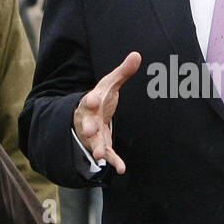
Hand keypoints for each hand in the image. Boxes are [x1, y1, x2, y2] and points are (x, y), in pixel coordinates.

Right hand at [73, 51, 140, 173]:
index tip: (92, 99)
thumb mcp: (110, 84)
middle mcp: (89, 119)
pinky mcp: (101, 145)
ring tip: (99, 155)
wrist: (86, 117)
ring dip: (96, 148)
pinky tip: (121, 169)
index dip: (91, 100)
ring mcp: (93, 134)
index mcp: (91, 102)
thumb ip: (123, 72)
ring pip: (93, 142)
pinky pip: (107, 154)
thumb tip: (137, 54)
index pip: (89, 100)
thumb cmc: (100, 99)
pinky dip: (114, 161)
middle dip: (87, 127)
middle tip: (88, 130)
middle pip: (87, 123)